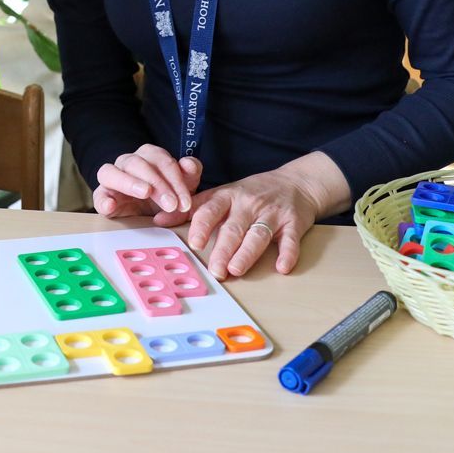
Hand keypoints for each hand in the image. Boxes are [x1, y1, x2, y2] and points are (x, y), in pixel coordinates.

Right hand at [92, 144, 201, 226]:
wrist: (150, 215)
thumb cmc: (166, 195)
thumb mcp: (184, 186)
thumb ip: (190, 173)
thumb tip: (189, 163)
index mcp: (148, 156)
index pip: (160, 159)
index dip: (175, 179)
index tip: (185, 202)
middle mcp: (127, 163)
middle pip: (137, 164)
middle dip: (157, 183)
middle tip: (171, 204)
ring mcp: (112, 178)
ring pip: (111, 172)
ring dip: (129, 182)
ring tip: (144, 192)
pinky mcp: (102, 197)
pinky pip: (98, 195)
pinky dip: (103, 200)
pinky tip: (111, 205)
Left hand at [186, 152, 350, 280]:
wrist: (295, 182)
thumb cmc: (249, 193)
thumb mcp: (220, 194)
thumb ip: (191, 208)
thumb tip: (158, 220)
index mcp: (227, 196)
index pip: (211, 209)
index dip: (202, 225)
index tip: (194, 242)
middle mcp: (248, 204)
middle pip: (234, 227)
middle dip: (223, 249)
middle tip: (215, 270)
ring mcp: (271, 213)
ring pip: (258, 234)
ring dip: (247, 253)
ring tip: (236, 270)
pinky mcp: (293, 223)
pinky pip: (290, 239)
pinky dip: (287, 253)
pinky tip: (281, 267)